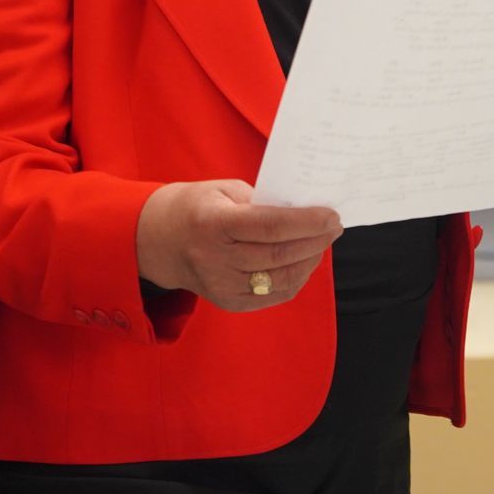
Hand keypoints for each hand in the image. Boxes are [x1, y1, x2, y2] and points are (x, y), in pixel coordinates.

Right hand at [135, 180, 340, 312]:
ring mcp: (221, 286)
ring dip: (310, 260)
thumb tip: (304, 214)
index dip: (306, 222)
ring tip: (322, 242)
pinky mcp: (229, 302)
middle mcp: (215, 259)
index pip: (270, 227)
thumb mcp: (225, 192)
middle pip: (279, 255)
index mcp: (212, 224)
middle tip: (334, 227)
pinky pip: (274, 294)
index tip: (332, 215)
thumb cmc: (197, 207)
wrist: (159, 240)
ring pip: (281, 279)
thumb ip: (262, 203)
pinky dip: (296, 277)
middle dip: (315, 241)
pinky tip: (305, 260)